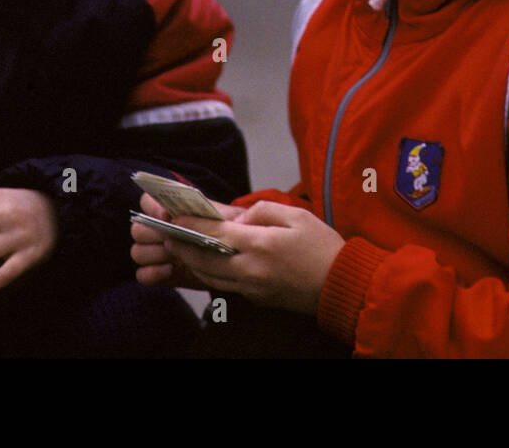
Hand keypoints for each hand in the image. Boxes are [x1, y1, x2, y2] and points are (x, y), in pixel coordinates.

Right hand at [130, 192, 242, 289]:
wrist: (248, 261)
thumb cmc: (241, 233)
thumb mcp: (235, 219)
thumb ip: (218, 214)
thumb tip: (204, 215)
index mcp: (176, 210)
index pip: (149, 201)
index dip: (153, 205)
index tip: (167, 214)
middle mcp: (164, 229)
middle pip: (139, 228)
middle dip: (153, 233)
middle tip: (170, 237)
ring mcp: (162, 252)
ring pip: (138, 251)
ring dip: (153, 252)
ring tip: (173, 256)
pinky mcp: (166, 274)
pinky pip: (144, 275)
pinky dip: (152, 273)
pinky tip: (170, 269)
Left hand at [162, 201, 344, 315]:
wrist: (342, 285)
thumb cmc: (322, 247)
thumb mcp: (297, 215)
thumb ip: (263, 210)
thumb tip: (239, 216)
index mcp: (261, 245)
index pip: (215, 233)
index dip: (190, 225)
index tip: (173, 217)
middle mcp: (251, 270)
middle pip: (204, 260)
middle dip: (182, 247)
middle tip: (167, 234)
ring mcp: (252, 288)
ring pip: (210, 277)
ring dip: (192, 263)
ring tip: (180, 248)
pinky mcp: (256, 299)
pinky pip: (224, 285)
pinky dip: (209, 273)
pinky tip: (206, 262)